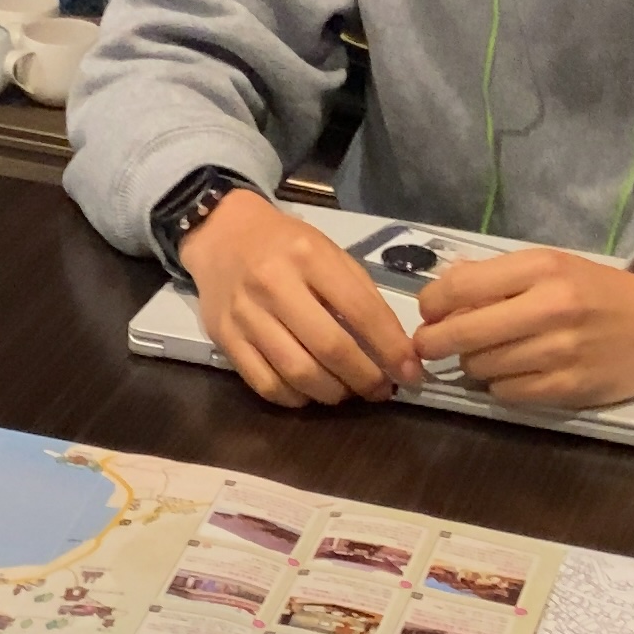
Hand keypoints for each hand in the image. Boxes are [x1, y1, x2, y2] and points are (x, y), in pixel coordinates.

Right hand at [181, 190, 422, 406]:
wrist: (222, 235)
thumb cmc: (286, 246)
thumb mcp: (329, 253)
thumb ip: (361, 296)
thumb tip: (394, 350)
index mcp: (309, 257)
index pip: (361, 311)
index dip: (391, 349)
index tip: (411, 373)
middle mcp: (274, 285)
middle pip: (330, 348)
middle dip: (365, 378)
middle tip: (381, 390)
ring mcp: (245, 315)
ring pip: (297, 373)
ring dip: (333, 393)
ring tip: (348, 392)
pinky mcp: (224, 339)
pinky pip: (265, 384)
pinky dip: (295, 398)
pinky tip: (310, 392)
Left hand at [412, 246, 633, 408]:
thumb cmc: (598, 292)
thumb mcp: (551, 266)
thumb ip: (497, 277)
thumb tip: (439, 294)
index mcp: (542, 268)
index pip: (460, 287)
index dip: (431, 303)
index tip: (428, 312)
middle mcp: (550, 307)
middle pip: (462, 332)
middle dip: (435, 342)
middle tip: (430, 346)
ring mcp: (559, 352)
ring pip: (480, 367)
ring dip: (473, 364)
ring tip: (487, 355)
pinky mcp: (567, 388)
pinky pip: (506, 393)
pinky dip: (500, 386)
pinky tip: (514, 373)